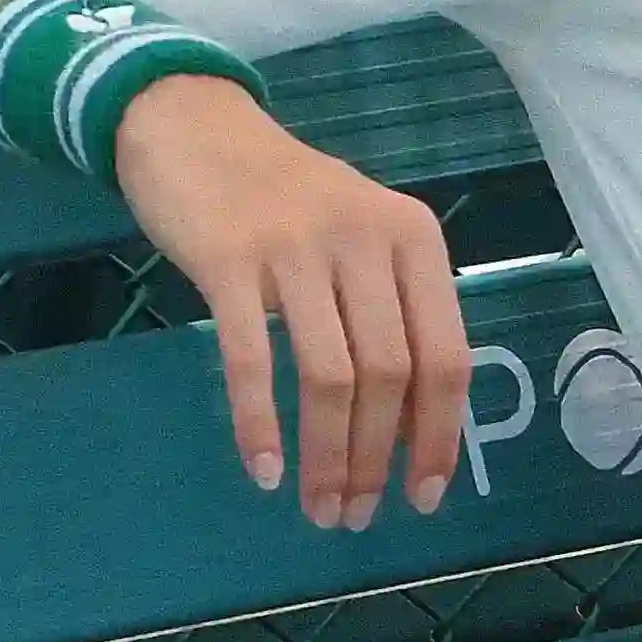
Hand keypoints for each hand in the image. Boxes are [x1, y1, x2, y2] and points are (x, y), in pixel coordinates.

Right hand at [114, 73, 472, 529]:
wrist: (195, 125)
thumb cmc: (289, 195)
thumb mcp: (364, 233)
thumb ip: (394, 307)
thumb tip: (417, 420)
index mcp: (414, 238)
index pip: (446, 354)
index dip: (439, 434)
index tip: (423, 495)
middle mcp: (365, 239)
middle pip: (390, 374)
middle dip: (377, 458)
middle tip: (357, 515)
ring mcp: (297, 248)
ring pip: (329, 376)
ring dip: (327, 456)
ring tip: (319, 508)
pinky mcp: (229, 260)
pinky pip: (251, 358)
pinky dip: (259, 423)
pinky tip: (263, 470)